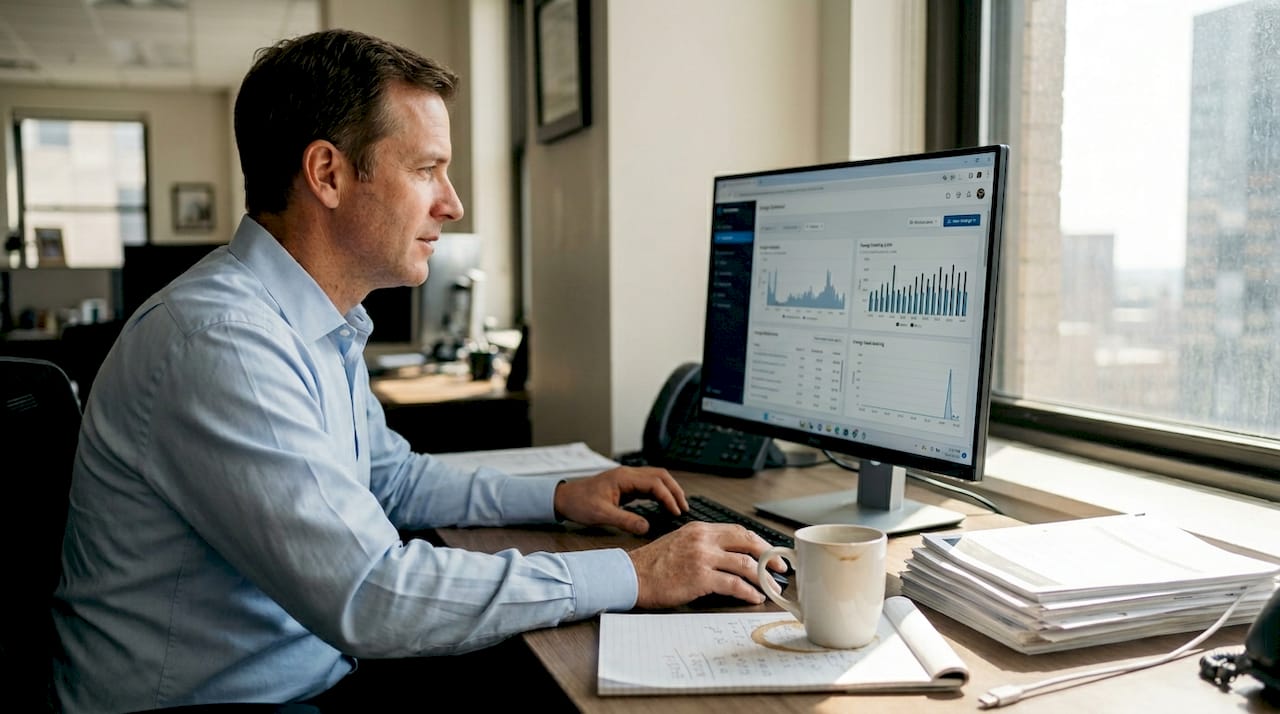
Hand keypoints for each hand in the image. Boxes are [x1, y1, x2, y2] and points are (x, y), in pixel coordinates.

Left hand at [553, 466, 686, 533]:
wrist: (564, 498)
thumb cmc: (579, 503)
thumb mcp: (602, 515)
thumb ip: (625, 521)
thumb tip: (647, 528)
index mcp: (624, 478)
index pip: (655, 483)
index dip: (668, 497)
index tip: (676, 512)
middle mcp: (628, 475)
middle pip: (660, 476)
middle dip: (675, 491)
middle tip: (684, 507)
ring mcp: (627, 479)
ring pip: (656, 479)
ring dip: (668, 491)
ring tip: (678, 506)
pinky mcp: (625, 486)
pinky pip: (648, 486)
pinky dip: (659, 494)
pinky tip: (663, 505)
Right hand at [627, 521, 784, 607]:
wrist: (631, 576)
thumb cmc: (652, 564)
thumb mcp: (679, 542)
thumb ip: (702, 544)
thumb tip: (728, 556)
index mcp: (699, 529)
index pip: (738, 530)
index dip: (758, 542)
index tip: (769, 552)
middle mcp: (703, 540)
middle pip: (747, 542)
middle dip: (768, 556)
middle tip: (780, 567)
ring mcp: (702, 557)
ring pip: (745, 563)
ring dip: (763, 577)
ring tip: (772, 587)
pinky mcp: (700, 577)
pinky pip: (734, 584)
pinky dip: (749, 591)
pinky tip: (755, 597)